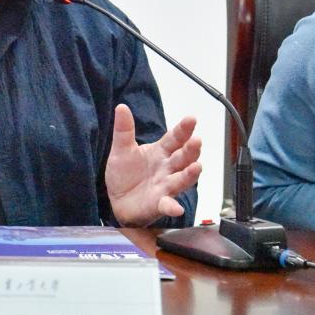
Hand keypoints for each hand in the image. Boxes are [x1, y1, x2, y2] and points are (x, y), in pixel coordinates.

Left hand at [105, 104, 202, 226]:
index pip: (174, 138)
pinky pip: (168, 205)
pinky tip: (176, 208)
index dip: (183, 129)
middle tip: (196, 140)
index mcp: (160, 152)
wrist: (117, 200)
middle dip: (191, 149)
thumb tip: (121, 106)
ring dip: (190, 174)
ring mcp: (165, 186)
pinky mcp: (159, 203)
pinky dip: (172, 207)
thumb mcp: (121, 150)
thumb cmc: (125, 174)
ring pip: (182, 179)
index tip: (191, 119)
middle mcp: (167, 168)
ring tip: (196, 167)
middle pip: (183, 157)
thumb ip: (124, 130)